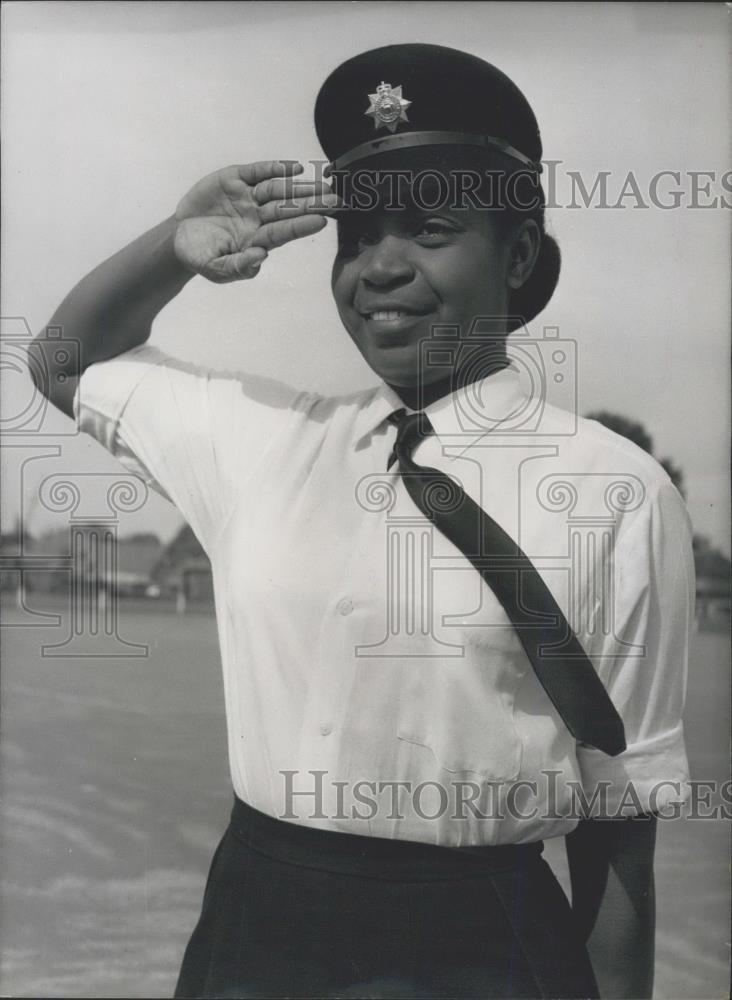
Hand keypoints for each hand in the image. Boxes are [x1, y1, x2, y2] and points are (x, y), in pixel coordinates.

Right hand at [174, 160, 339, 282]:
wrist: (179, 236)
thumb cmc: (202, 256)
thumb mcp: (216, 268)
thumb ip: (239, 266)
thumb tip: (261, 256)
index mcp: (256, 239)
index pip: (283, 232)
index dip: (301, 225)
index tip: (321, 221)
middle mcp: (257, 217)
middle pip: (287, 209)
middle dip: (311, 204)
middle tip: (336, 200)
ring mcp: (248, 197)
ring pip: (278, 190)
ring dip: (299, 187)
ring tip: (323, 184)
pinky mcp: (235, 179)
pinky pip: (258, 172)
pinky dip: (275, 168)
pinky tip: (294, 168)